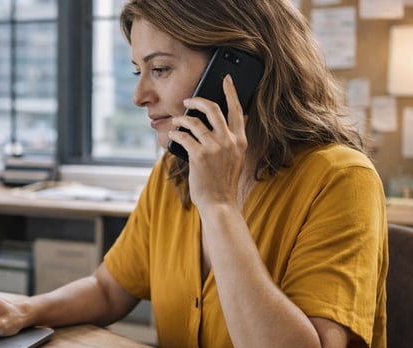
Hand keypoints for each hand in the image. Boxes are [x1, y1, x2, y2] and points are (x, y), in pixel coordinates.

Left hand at [168, 75, 247, 210]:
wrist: (220, 203)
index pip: (237, 110)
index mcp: (240, 141)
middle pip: (213, 109)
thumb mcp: (237, 158)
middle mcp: (229, 141)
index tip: (225, 79)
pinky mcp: (199, 156)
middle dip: (198, 100)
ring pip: (194, 122)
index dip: (231, 92)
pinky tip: (172, 135)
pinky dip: (175, 134)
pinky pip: (183, 137)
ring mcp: (214, 148)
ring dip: (181, 119)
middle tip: (188, 100)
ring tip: (176, 122)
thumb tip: (239, 118)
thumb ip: (235, 139)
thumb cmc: (224, 182)